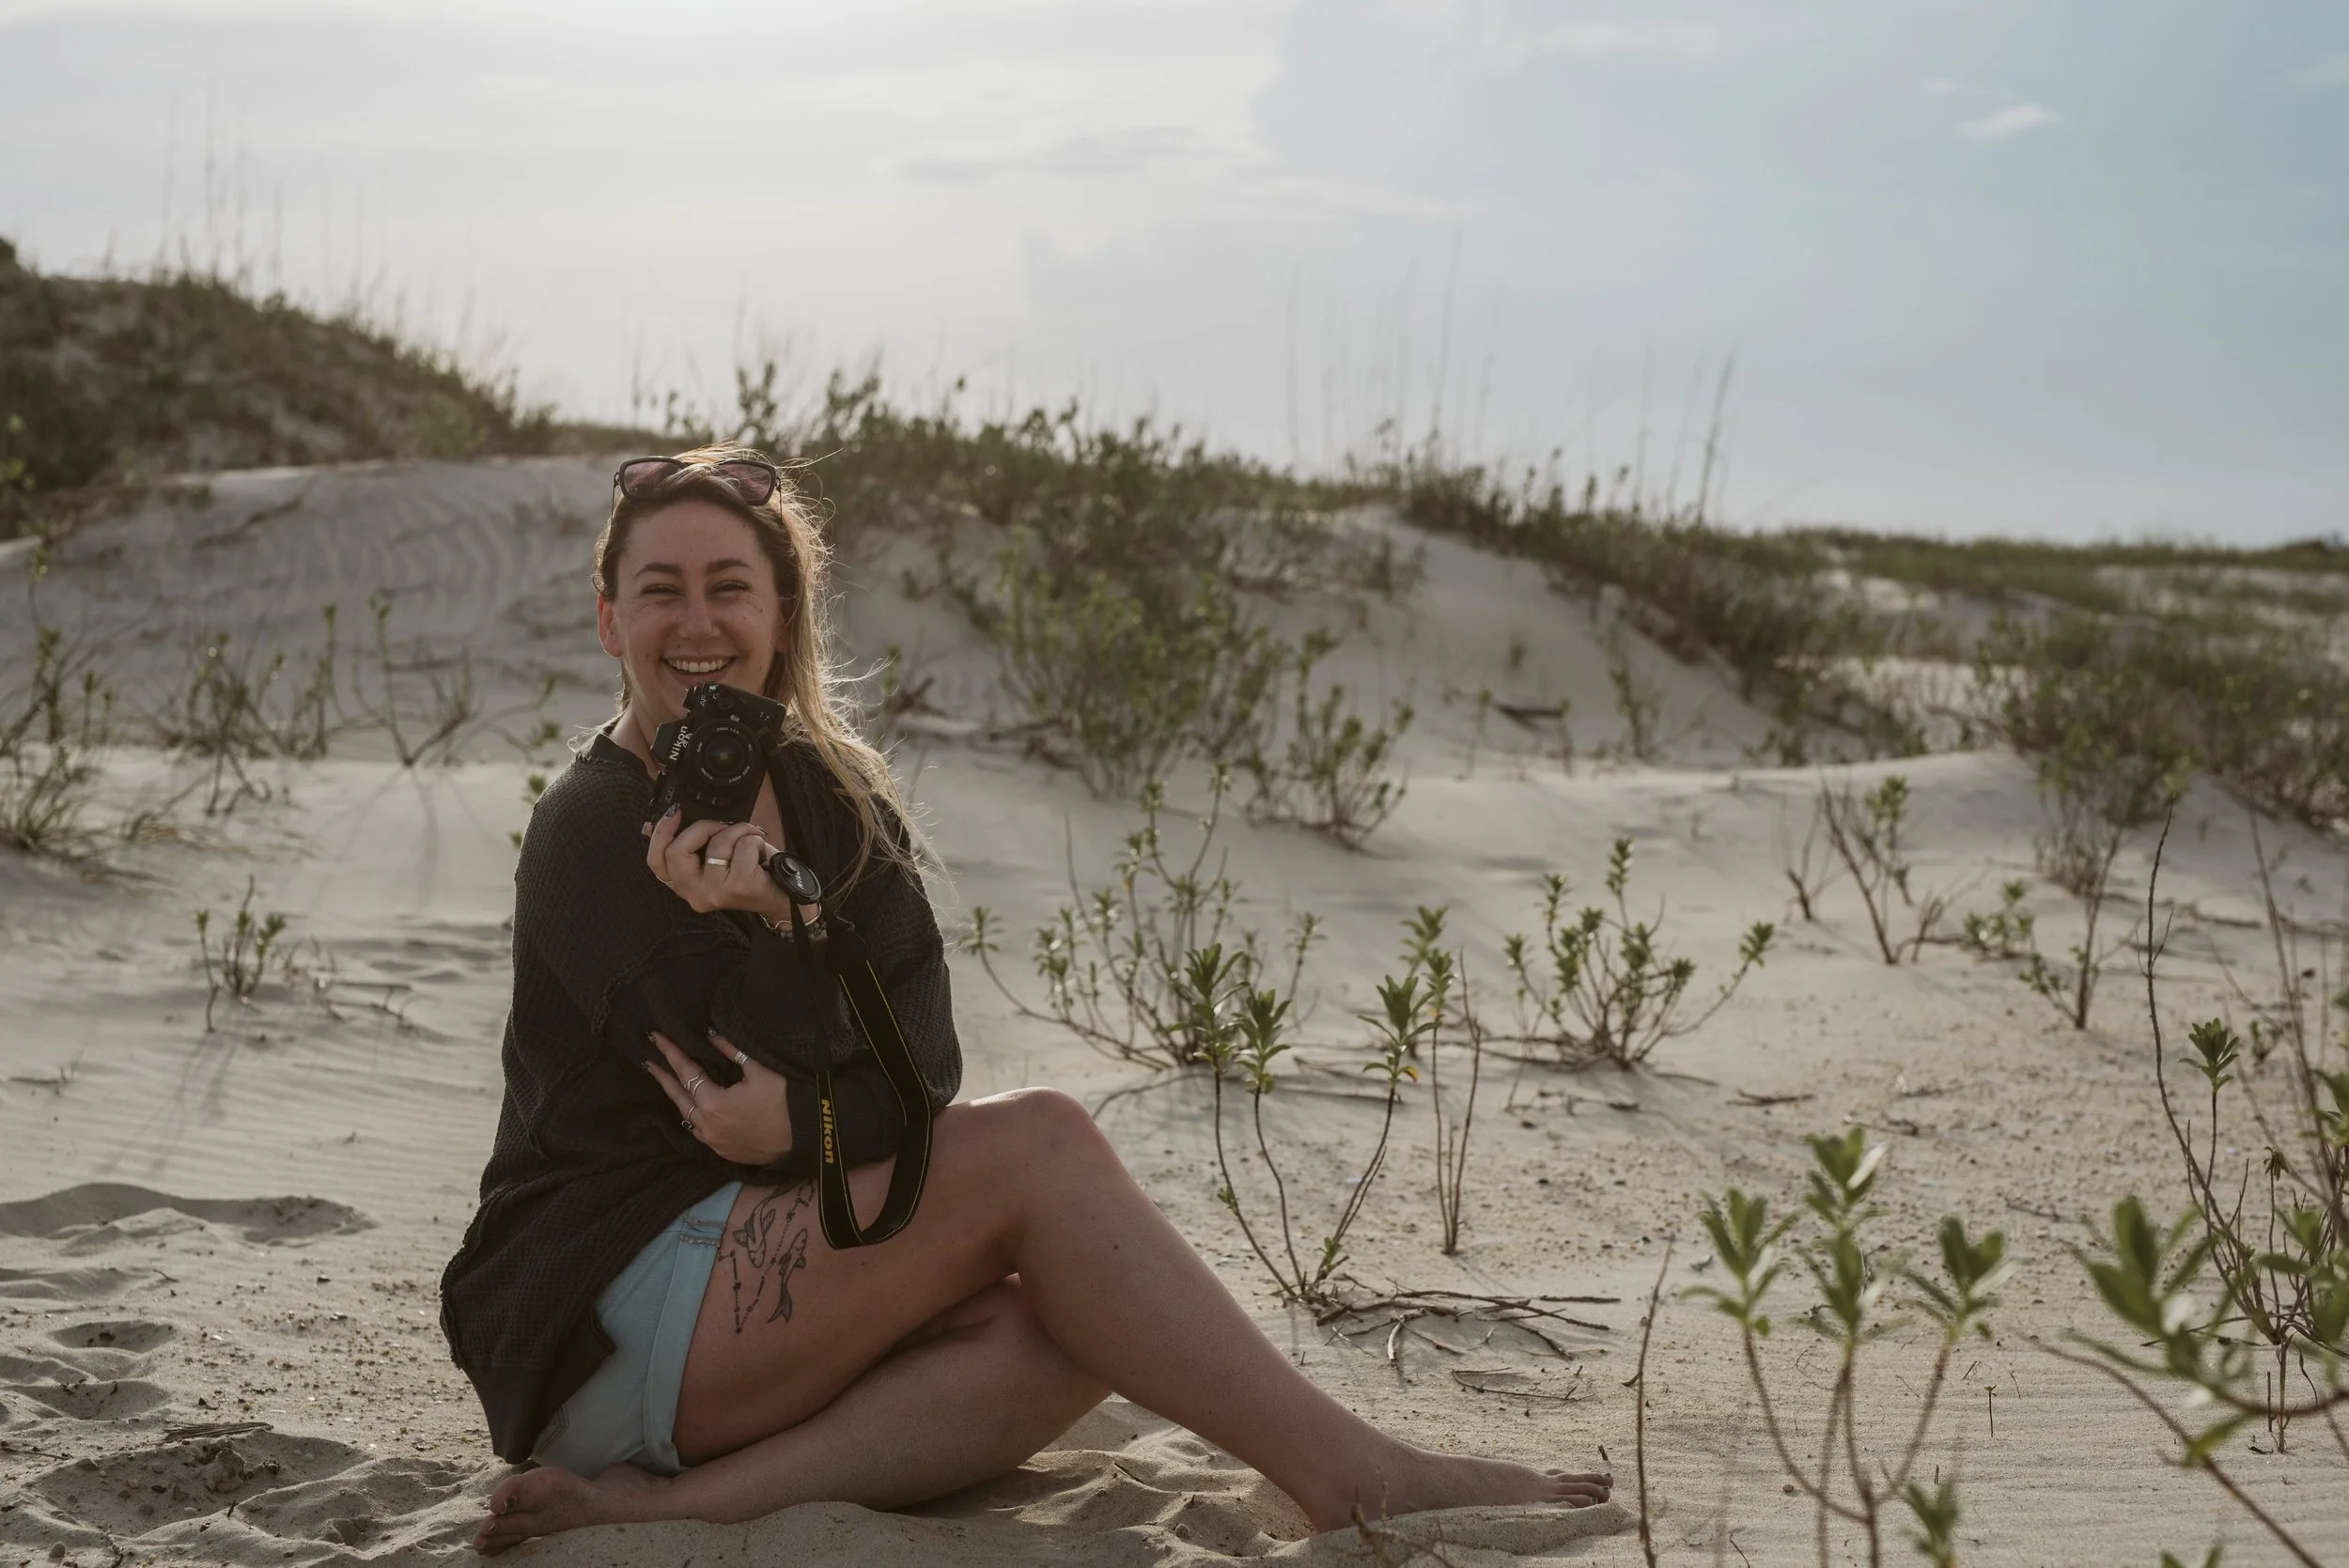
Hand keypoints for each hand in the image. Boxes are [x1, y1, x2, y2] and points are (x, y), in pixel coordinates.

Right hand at [642, 808, 791, 920]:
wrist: (784, 895)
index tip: (674, 813)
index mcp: (685, 885)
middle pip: (676, 851)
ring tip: (749, 840)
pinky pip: (742, 846)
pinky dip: (755, 839)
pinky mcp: (738, 887)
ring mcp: (715, 893)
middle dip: (702, 827)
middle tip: (723, 826)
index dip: (660, 833)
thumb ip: (687, 844)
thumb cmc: (750, 872)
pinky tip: (760, 851)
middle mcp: (695, 894)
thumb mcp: (714, 857)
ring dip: (738, 831)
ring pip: (715, 843)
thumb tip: (650, 826)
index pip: (656, 862)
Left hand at [645, 1029, 793, 1165]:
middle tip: (648, 1061)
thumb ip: (730, 1051)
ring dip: (675, 1098)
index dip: (671, 1052)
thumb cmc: (786, 1100)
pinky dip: (691, 1116)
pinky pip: (699, 1131)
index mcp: (714, 1104)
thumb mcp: (759, 1070)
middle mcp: (707, 1126)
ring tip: (666, 1082)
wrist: (807, 1137)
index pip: (686, 1072)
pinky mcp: (724, 1152)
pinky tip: (690, 1109)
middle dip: (663, 1076)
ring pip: (686, 1116)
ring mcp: (714, 1142)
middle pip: (678, 1097)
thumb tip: (709, 1034)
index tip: (656, 1038)